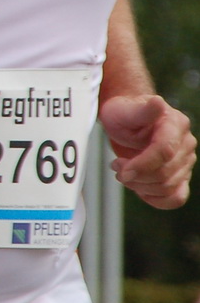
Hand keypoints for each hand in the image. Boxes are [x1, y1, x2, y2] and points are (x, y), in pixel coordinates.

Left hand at [104, 95, 195, 209]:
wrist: (127, 122)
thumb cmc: (125, 114)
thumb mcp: (126, 109)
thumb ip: (142, 110)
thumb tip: (157, 103)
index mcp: (175, 125)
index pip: (164, 151)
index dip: (142, 164)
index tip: (119, 168)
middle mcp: (186, 144)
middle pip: (165, 173)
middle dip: (135, 175)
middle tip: (117, 166)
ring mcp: (185, 162)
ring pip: (168, 188)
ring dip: (140, 186)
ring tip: (124, 172)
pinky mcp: (180, 176)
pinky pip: (176, 198)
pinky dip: (156, 199)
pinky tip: (139, 188)